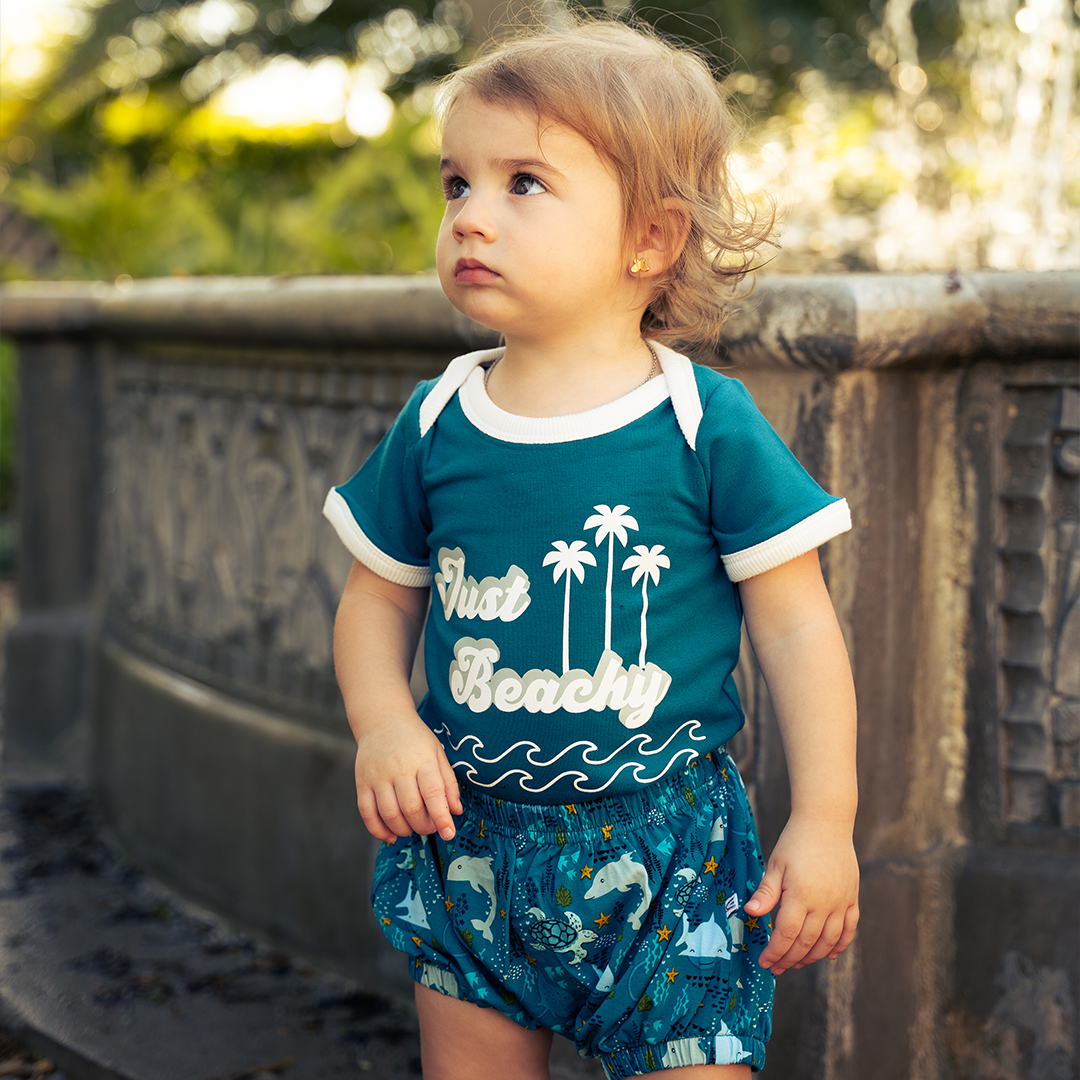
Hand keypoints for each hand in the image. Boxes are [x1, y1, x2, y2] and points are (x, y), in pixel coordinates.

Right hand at [354, 713, 462, 843]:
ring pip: (390, 814)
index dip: (442, 818)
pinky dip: (379, 830)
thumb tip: (455, 811)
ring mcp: (378, 776)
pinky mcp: (362, 783)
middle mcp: (399, 768)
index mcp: (422, 759)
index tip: (449, 833)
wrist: (382, 720)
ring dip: (404, 830)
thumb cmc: (415, 739)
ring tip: (413, 828)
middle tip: (430, 827)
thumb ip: (448, 782)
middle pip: (411, 808)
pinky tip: (391, 834)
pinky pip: (367, 814)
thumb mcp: (437, 753)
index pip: (433, 793)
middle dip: (424, 826)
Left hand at [744, 815, 858, 974]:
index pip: (787, 934)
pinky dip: (840, 945)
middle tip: (778, 967)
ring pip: (829, 941)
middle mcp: (824, 903)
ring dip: (813, 956)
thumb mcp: (776, 863)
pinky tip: (830, 954)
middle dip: (790, 958)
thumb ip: (766, 892)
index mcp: (801, 895)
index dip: (775, 952)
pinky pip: (849, 929)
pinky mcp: (852, 897)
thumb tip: (750, 913)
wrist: (826, 822)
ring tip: (798, 963)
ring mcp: (841, 902)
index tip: (766, 962)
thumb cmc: (795, 841)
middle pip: (807, 942)